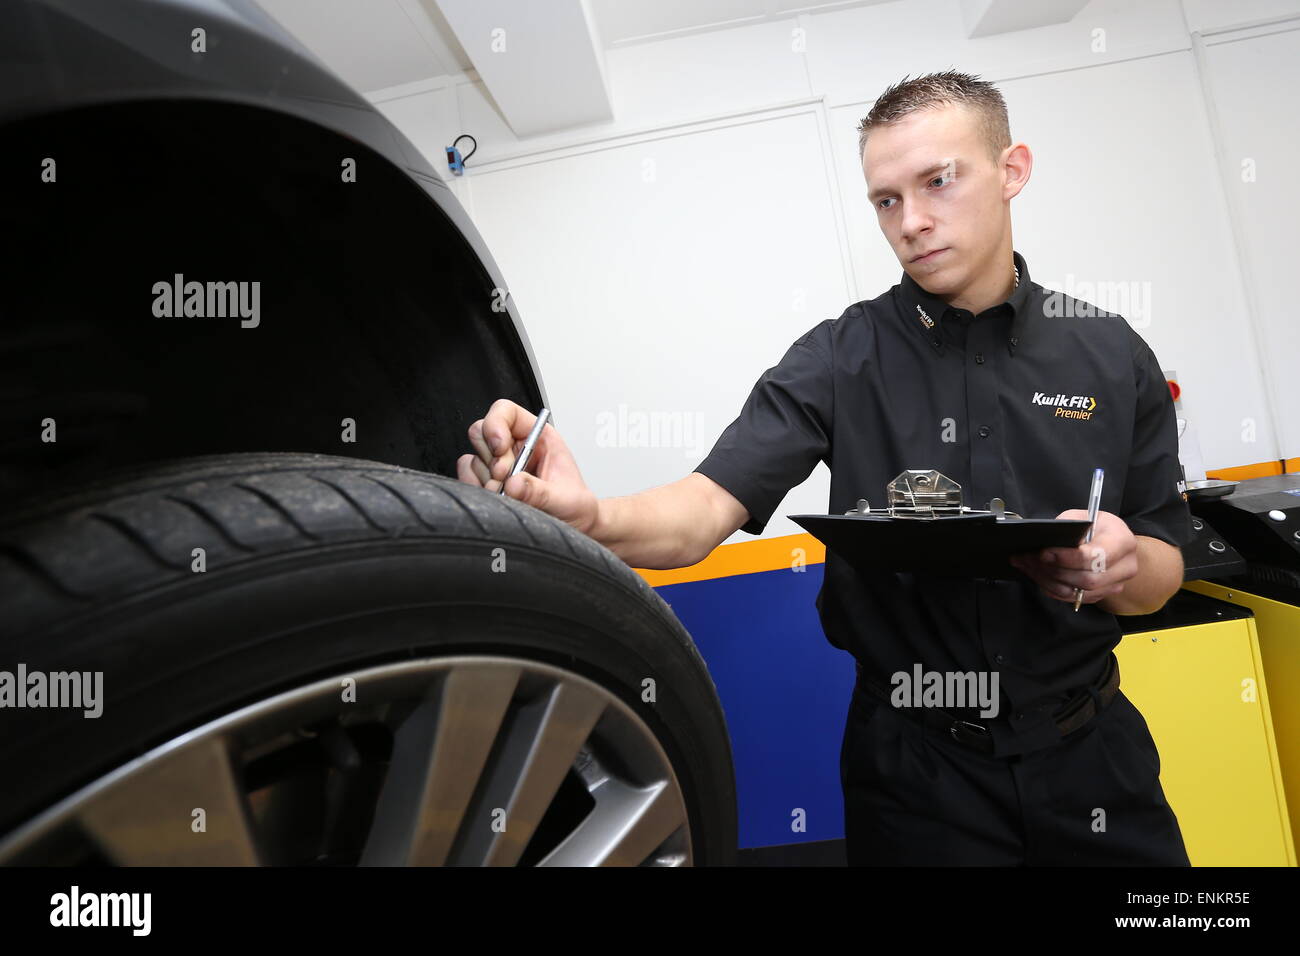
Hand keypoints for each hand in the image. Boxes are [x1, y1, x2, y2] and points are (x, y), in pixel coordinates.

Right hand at [457, 399, 600, 536]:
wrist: (574, 530)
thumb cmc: (576, 508)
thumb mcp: (566, 500)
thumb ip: (540, 492)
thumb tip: (513, 484)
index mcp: (538, 437)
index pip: (506, 412)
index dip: (496, 424)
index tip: (499, 448)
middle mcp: (515, 447)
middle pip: (482, 432)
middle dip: (490, 457)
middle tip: (504, 479)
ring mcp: (499, 465)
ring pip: (474, 458)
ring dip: (487, 478)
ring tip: (509, 496)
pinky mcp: (488, 484)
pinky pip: (467, 476)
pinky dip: (475, 487)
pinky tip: (497, 499)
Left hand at [1008, 509, 1137, 605]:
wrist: (1114, 541)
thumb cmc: (1097, 526)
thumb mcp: (1083, 516)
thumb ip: (1068, 527)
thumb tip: (1045, 542)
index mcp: (1122, 542)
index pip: (1096, 557)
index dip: (1067, 558)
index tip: (1044, 552)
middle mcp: (1125, 567)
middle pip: (1087, 579)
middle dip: (1052, 570)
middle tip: (1027, 558)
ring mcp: (1114, 585)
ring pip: (1076, 592)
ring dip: (1046, 580)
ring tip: (1026, 565)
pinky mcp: (1100, 595)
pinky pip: (1072, 598)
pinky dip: (1050, 587)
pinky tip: (1035, 574)